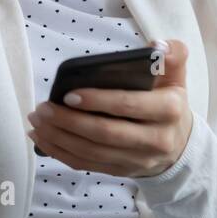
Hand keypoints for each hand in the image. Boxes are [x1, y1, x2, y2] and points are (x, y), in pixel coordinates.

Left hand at [27, 39, 194, 177]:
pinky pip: (85, 164)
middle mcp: (156, 140)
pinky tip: (41, 137)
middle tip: (43, 108)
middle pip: (105, 133)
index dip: (97, 100)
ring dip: (59, 137)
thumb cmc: (168, 102)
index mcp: (169, 110)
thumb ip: (173, 55)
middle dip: (69, 121)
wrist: (180, 145)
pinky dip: (60, 152)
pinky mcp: (120, 171)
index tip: (69, 94)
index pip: (128, 105)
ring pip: (91, 152)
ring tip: (37, 120)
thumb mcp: (176, 77)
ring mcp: (137, 160)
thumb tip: (156, 46)